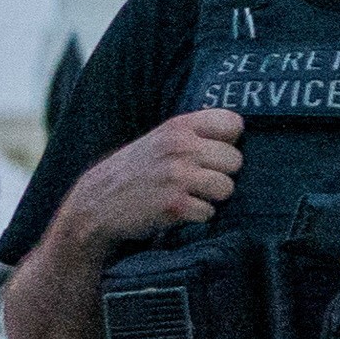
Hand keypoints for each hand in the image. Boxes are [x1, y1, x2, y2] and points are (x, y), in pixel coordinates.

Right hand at [67, 108, 239, 250]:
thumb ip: (196, 132)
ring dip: (211, 197)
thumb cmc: (138, 170)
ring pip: (227, 188)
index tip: (212, 151)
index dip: (229, 141)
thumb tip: (243, 130)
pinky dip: (196, 215)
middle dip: (221, 173)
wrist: (96, 204)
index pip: (234, 123)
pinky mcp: (174, 205)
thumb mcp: (161, 139)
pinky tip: (176, 210)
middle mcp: (180, 147)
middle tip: (194, 179)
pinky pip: (210, 212)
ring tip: (187, 194)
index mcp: (178, 127)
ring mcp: (176, 176)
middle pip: (236, 160)